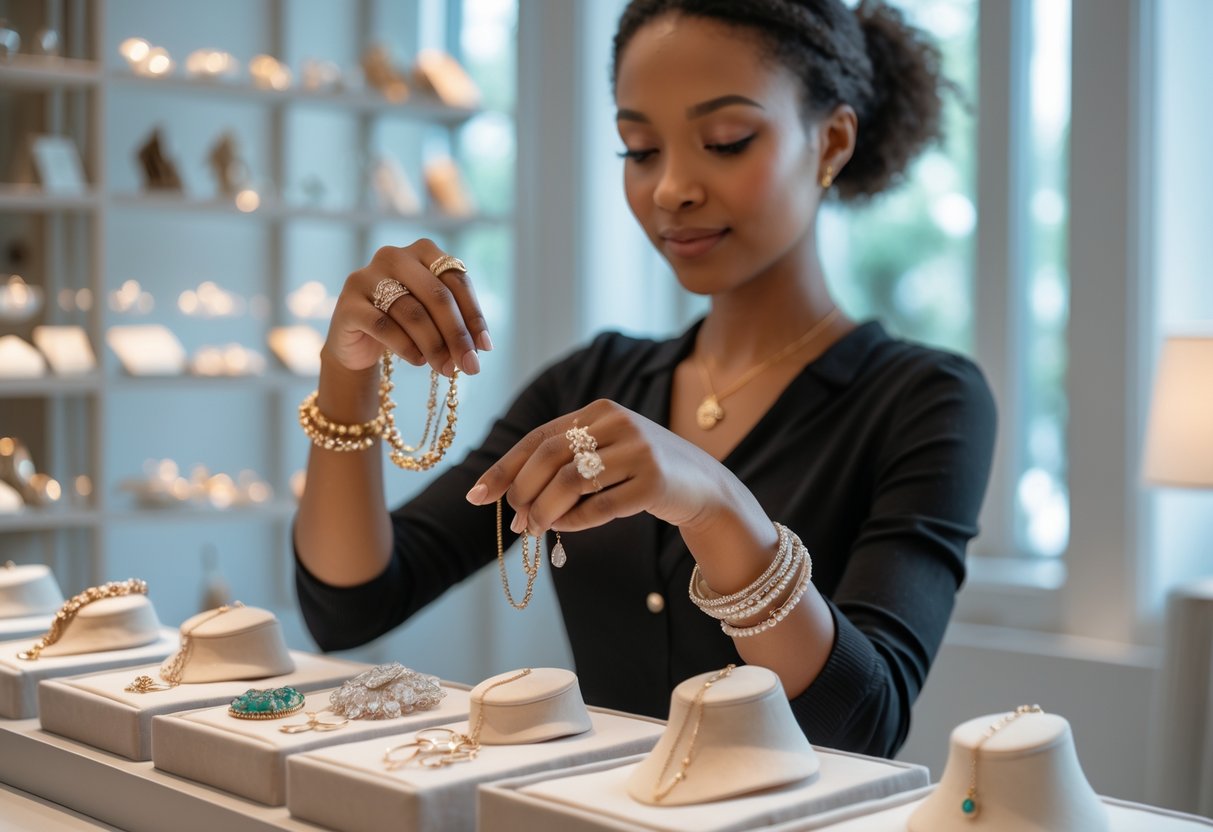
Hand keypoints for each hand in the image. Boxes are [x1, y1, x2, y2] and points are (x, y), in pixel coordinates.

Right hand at [322, 239, 491, 375]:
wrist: (356, 342)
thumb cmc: (403, 325)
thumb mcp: (433, 317)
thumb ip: (455, 323)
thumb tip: (480, 347)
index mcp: (422, 251)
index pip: (456, 279)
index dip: (474, 315)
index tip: (485, 348)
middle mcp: (393, 256)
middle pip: (437, 295)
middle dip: (457, 334)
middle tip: (470, 366)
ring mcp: (366, 278)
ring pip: (413, 312)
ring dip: (435, 346)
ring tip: (446, 369)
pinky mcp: (348, 304)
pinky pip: (384, 326)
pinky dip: (406, 347)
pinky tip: (419, 361)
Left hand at [465, 399, 733, 534]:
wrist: (704, 485)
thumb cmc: (641, 473)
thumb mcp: (604, 456)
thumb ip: (564, 468)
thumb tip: (513, 506)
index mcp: (600, 411)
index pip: (539, 437)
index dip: (504, 467)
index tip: (477, 496)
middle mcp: (619, 423)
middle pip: (550, 457)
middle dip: (522, 492)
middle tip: (515, 520)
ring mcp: (640, 451)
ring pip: (571, 482)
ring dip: (544, 511)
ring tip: (535, 529)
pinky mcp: (655, 483)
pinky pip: (600, 506)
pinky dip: (575, 522)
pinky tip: (566, 529)